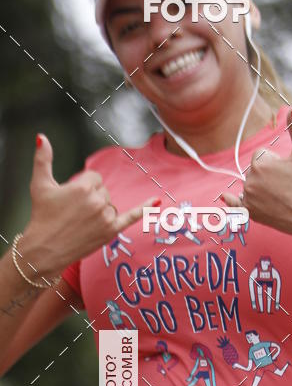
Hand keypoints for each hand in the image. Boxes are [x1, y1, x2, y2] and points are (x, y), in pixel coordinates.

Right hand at [19, 134, 158, 278]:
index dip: (83, 186)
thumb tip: (41, 136)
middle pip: (103, 191)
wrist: (45, 249)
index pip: (94, 177)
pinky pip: (132, 216)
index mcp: (83, 187)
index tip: (71, 198)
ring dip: (100, 210)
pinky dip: (145, 209)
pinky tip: (157, 201)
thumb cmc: (42, 216)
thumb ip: (42, 159)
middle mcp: (97, 201)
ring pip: (110, 204)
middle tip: (74, 213)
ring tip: (82, 222)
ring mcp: (106, 217)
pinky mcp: (111, 231)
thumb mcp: (39, 184)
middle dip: (91, 198)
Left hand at [222, 108, 291, 240]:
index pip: (262, 155)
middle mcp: (251, 180)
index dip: (277, 161)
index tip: (290, 172)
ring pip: (252, 184)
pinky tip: (225, 196)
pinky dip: (232, 201)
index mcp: (261, 163)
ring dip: (262, 187)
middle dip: (269, 174)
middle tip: (289, 186)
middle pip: (256, 170)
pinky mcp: (252, 214)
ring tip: (282, 198)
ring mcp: (250, 199)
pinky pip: (236, 204)